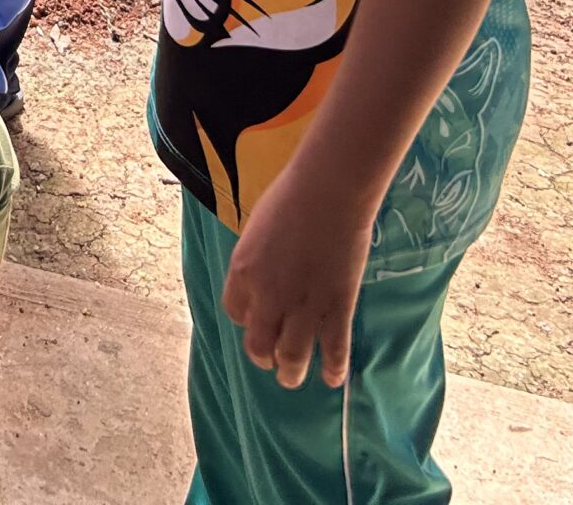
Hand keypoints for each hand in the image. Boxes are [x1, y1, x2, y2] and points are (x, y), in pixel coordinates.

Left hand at [220, 160, 375, 389]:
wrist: (328, 192)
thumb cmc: (290, 198)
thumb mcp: (257, 229)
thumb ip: (256, 261)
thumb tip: (264, 279)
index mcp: (243, 272)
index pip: (235, 312)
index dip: (246, 321)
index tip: (256, 322)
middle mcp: (268, 296)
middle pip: (258, 343)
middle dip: (263, 357)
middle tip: (271, 363)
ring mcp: (303, 305)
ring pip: (293, 355)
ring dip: (291, 372)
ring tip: (292, 378)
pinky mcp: (337, 306)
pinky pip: (334, 348)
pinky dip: (334, 368)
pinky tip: (334, 380)